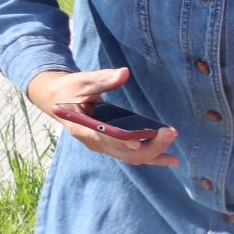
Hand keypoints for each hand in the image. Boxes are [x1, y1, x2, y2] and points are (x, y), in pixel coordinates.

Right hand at [29, 66, 179, 167]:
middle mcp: (94, 141)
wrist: (58, 100)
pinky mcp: (112, 145)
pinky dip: (152, 158)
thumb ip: (102, 79)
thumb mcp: (83, 80)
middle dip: (149, 146)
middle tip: (171, 132)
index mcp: (82, 127)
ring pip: (130, 157)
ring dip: (154, 154)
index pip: (103, 137)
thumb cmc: (70, 89)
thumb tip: (123, 73)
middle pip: (123, 152)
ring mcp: (104, 146)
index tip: (139, 141)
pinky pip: (133, 155)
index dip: (120, 140)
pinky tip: (171, 160)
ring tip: (175, 156)